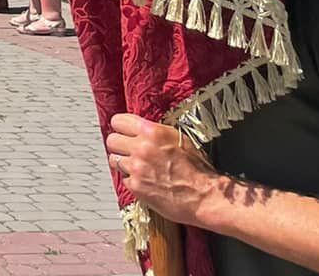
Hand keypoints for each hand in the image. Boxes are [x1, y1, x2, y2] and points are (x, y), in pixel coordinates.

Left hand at [104, 114, 221, 225]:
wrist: (206, 197)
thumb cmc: (199, 171)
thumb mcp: (180, 140)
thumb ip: (156, 133)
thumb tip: (140, 130)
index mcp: (152, 132)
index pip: (118, 121)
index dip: (121, 127)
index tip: (123, 132)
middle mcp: (141, 147)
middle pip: (112, 140)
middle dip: (119, 145)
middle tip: (128, 151)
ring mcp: (137, 168)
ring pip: (114, 159)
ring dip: (123, 163)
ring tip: (137, 168)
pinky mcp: (136, 186)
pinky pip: (124, 179)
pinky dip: (132, 181)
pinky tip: (144, 182)